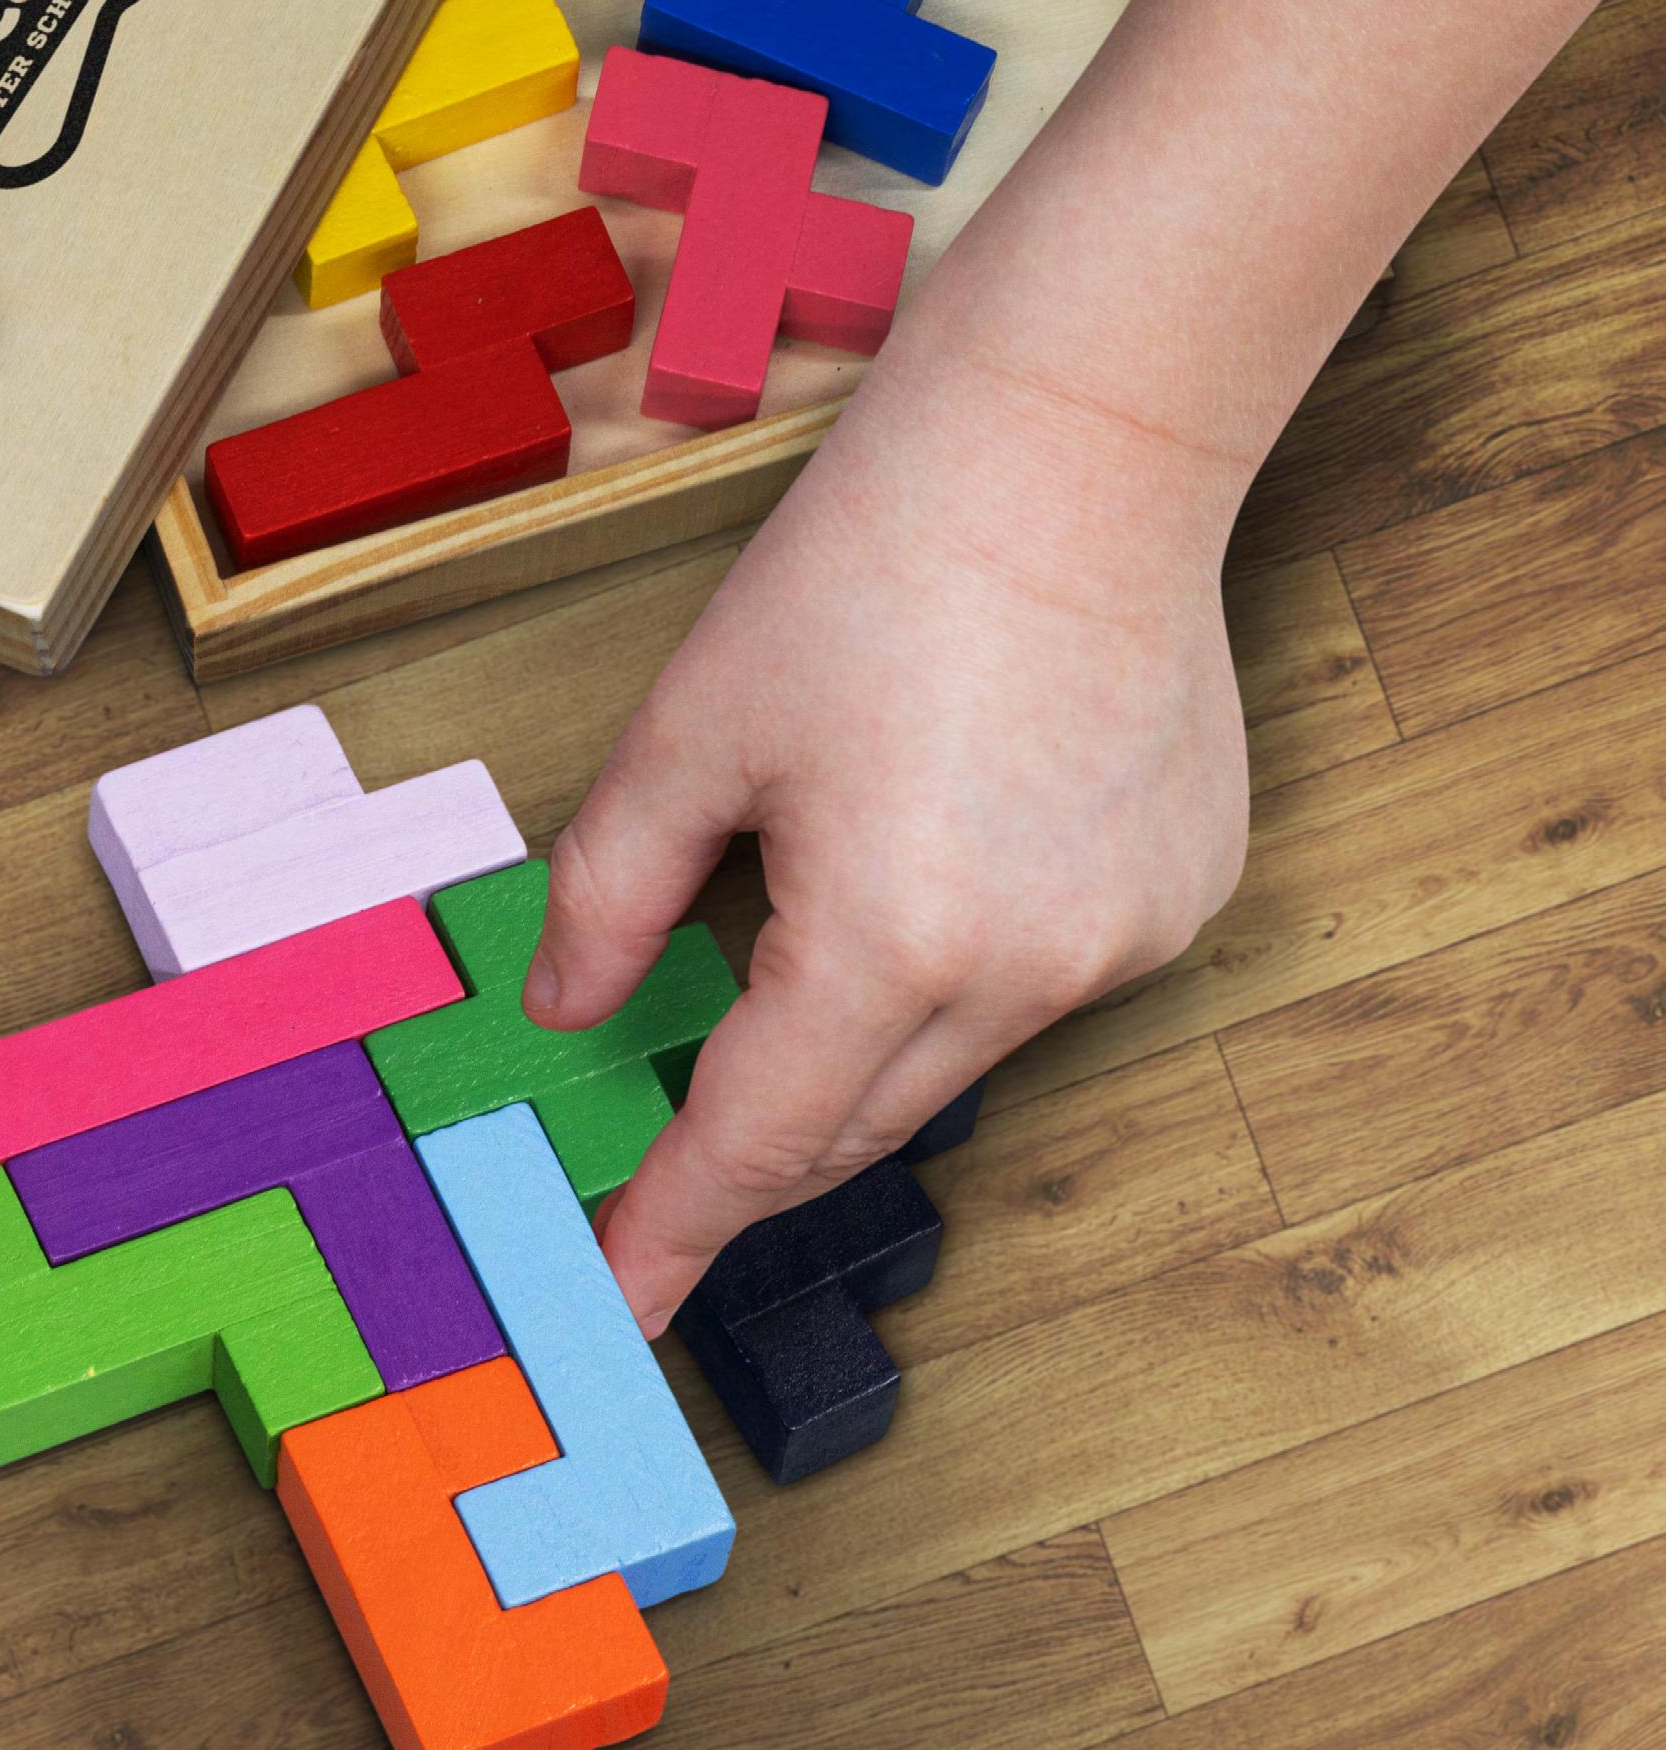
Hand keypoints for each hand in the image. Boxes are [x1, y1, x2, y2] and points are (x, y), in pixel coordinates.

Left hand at [524, 320, 1251, 1332]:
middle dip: (753, 1143)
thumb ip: (609, 895)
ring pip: (948, 1064)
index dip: (671, 1228)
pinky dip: (958, 974)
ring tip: (802, 938)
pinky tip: (932, 864)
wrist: (1076, 449)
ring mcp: (1122, 943)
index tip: (617, 1300)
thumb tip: (566, 1013)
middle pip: (853, 1125)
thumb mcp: (691, 734)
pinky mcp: (1182, 898)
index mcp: (889, 939)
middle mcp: (1028, 972)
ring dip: (856, 1048)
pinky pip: (1036, 989)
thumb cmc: (871, 567)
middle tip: (668, 1134)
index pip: (752, 1142)